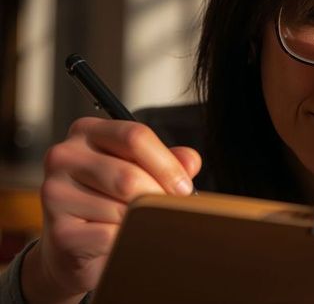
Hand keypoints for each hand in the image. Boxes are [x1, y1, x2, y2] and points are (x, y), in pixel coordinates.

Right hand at [21, 117, 200, 303]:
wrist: (77, 249)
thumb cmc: (111, 201)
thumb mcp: (141, 172)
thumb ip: (168, 162)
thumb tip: (190, 161)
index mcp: (87, 132)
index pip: (135, 136)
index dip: (167, 164)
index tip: (184, 187)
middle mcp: (64, 156)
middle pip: (129, 175)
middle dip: (157, 197)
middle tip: (167, 211)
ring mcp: (55, 193)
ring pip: (122, 207)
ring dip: (140, 220)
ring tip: (136, 224)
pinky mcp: (60, 232)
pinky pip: (112, 235)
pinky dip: (126, 241)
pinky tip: (121, 241)